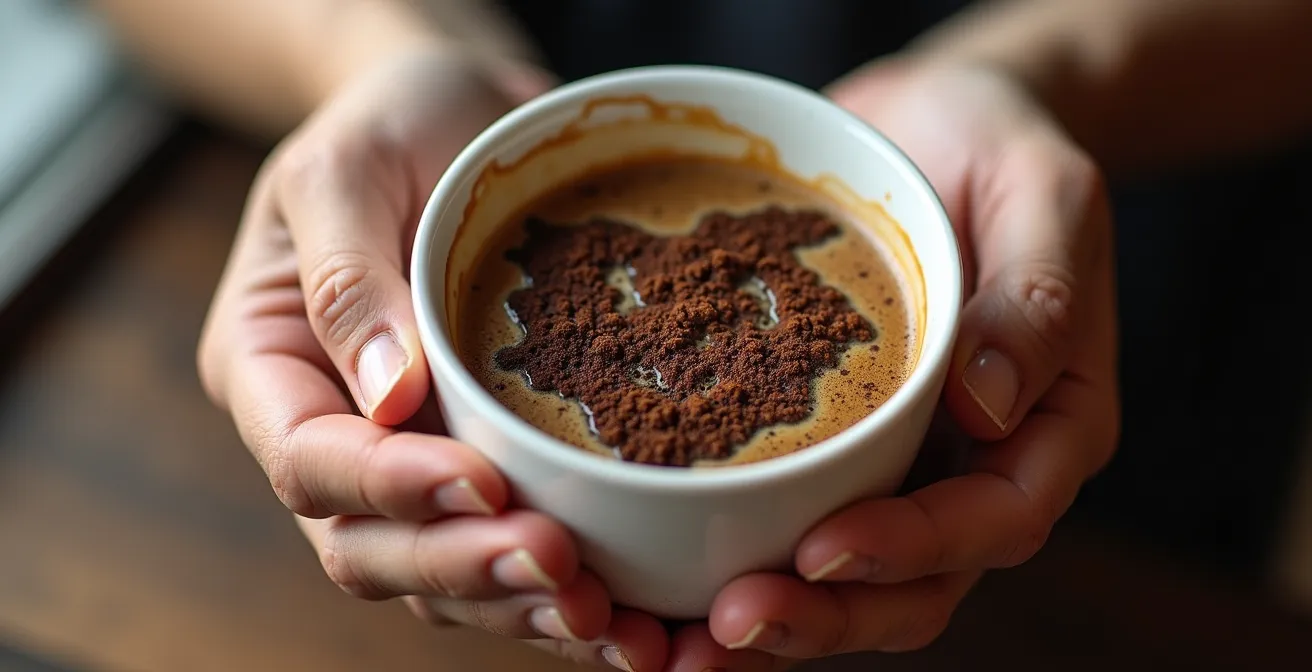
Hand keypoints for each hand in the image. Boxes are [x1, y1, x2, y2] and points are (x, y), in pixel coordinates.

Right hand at [196, 47, 671, 669]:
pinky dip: (561, 594)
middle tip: (560, 568)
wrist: (458, 118)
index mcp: (269, 365)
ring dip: (520, 608)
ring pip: (441, 577)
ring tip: (612, 624)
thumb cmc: (389, 124)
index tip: (480, 481)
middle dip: (464, 567)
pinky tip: (633, 619)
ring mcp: (407, 461)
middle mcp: (334, 433)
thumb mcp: (346, 168)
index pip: (308, 460)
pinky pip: (507, 552)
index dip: (388, 488)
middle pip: (371, 546)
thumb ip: (351, 279)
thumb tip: (389, 398)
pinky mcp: (485, 467)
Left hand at [693, 60, 1120, 667]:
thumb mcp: (1042, 194)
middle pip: (918, 582)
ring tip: (679, 640)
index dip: (914, 549)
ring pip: (850, 580)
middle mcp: (975, 466)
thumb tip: (992, 406)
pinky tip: (661, 582)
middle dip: (827, 615)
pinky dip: (734, 561)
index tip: (824, 550)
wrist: (927, 126)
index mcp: (1048, 424)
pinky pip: (790, 521)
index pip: (996, 520)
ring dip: (774, 621)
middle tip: (729, 625)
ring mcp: (902, 465)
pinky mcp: (833, 446)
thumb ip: (1036, 296)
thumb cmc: (999, 148)